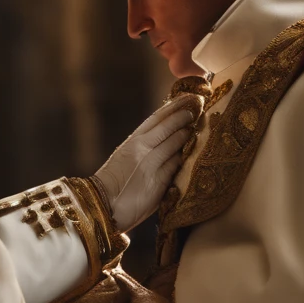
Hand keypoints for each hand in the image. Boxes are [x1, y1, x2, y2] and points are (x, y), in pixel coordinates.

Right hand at [93, 94, 201, 231]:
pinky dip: (185, 157)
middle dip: (185, 113)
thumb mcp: (127, 158)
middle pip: (168, 125)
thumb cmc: (115, 184)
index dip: (174, 106)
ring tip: (201, 124)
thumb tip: (169, 140)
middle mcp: (141, 148)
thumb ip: (145, 148)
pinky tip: (195, 152)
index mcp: (132, 141)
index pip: (157, 118)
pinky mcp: (157, 181)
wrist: (102, 206)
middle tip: (200, 103)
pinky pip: (176, 165)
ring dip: (189, 133)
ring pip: (175, 143)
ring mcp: (150, 164)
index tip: (188, 96)